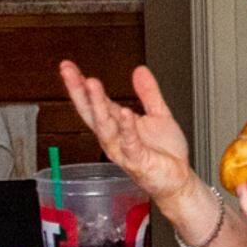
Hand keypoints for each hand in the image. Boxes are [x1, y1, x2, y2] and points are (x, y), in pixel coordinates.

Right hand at [59, 60, 199, 208]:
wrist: (178, 180)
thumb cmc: (165, 153)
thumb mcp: (158, 114)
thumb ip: (148, 93)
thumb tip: (139, 70)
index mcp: (117, 124)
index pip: (94, 102)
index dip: (80, 84)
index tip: (68, 67)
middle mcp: (114, 137)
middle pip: (91, 112)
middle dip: (78, 91)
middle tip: (68, 71)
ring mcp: (123, 150)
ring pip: (105, 127)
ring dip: (98, 105)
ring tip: (91, 84)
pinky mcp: (137, 161)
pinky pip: (130, 143)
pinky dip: (126, 128)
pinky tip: (124, 112)